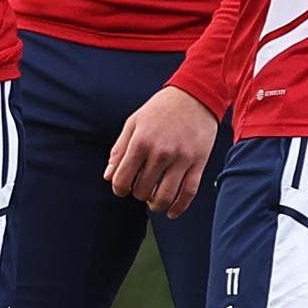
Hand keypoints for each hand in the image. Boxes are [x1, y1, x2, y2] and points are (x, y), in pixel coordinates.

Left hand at [105, 86, 218, 219]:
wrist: (195, 95)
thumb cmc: (160, 109)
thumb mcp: (134, 123)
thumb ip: (119, 150)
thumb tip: (108, 177)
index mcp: (141, 142)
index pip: (122, 180)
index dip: (119, 189)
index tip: (123, 186)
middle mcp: (161, 153)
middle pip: (142, 191)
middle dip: (138, 194)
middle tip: (140, 187)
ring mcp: (181, 159)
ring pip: (165, 197)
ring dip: (155, 205)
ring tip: (153, 200)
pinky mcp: (198, 163)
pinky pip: (188, 194)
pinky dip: (178, 208)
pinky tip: (171, 212)